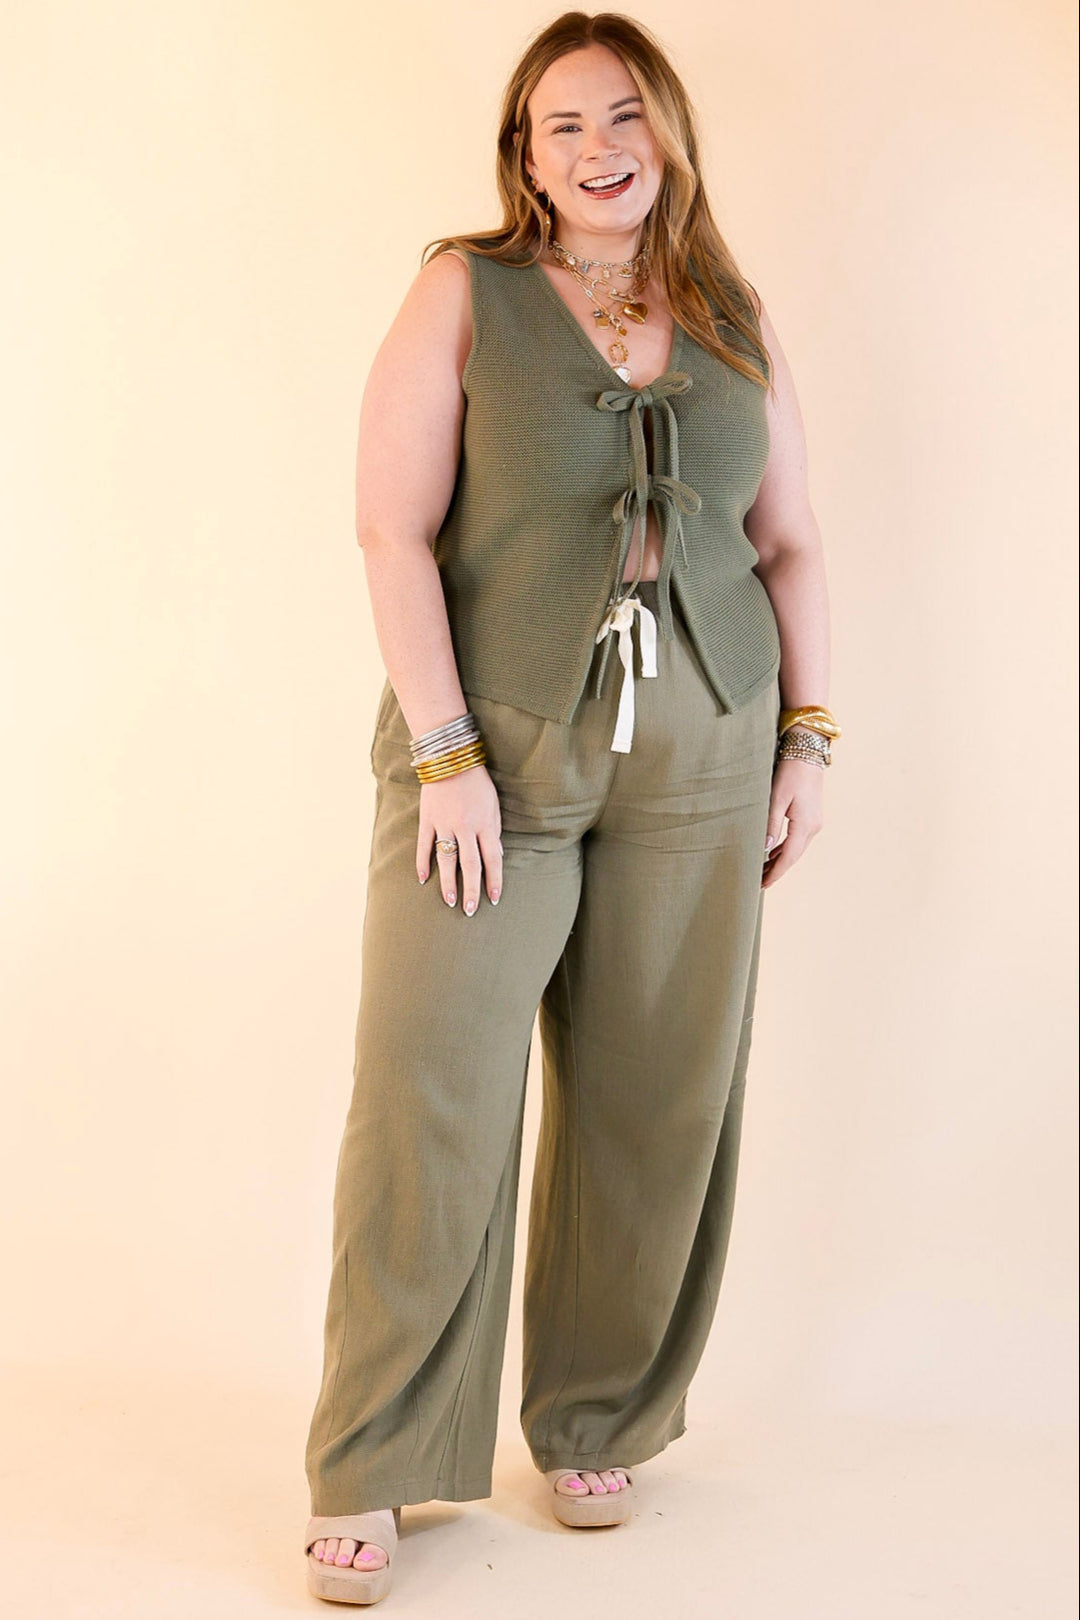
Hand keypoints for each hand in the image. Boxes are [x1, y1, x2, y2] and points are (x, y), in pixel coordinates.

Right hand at [417, 766, 502, 914]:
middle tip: (470, 910)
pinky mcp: (427, 819)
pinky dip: (423, 863)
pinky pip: (424, 845)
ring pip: (446, 860)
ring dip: (448, 882)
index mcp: (484, 824)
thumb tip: (497, 857)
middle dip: (471, 890)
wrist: (450, 758)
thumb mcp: (494, 805)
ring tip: (450, 901)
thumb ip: (494, 831)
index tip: (494, 899)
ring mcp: (444, 824)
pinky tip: (423, 879)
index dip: (494, 881)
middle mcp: (465, 827)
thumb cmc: (477, 782)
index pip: (492, 859)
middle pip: (469, 865)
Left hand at [761, 751, 824, 888]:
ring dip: (781, 860)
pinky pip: (798, 839)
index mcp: (805, 825)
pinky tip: (774, 853)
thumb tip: (765, 848)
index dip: (776, 872)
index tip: (763, 884)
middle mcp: (813, 827)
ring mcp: (815, 822)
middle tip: (759, 882)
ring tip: (763, 870)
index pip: (789, 856)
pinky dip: (786, 848)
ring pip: (796, 849)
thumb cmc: (791, 773)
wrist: (808, 754)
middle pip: (794, 856)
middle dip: (777, 870)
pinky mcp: (812, 817)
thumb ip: (771, 824)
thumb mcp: (777, 798)